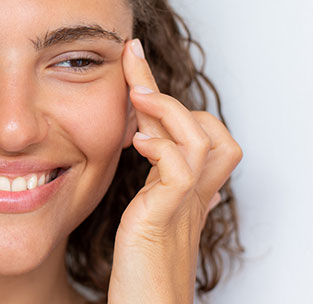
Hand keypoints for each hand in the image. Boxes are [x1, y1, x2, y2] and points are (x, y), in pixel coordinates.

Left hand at [108, 39, 241, 302]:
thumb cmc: (140, 275)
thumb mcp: (145, 216)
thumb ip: (151, 184)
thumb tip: (146, 148)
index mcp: (185, 192)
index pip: (185, 130)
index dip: (163, 93)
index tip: (133, 61)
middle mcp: (192, 195)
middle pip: (203, 126)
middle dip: (165, 88)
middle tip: (132, 62)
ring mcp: (183, 207)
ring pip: (205, 140)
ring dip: (170, 110)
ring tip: (138, 96)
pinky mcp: (166, 220)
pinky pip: (182, 172)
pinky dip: (164, 148)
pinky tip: (137, 143)